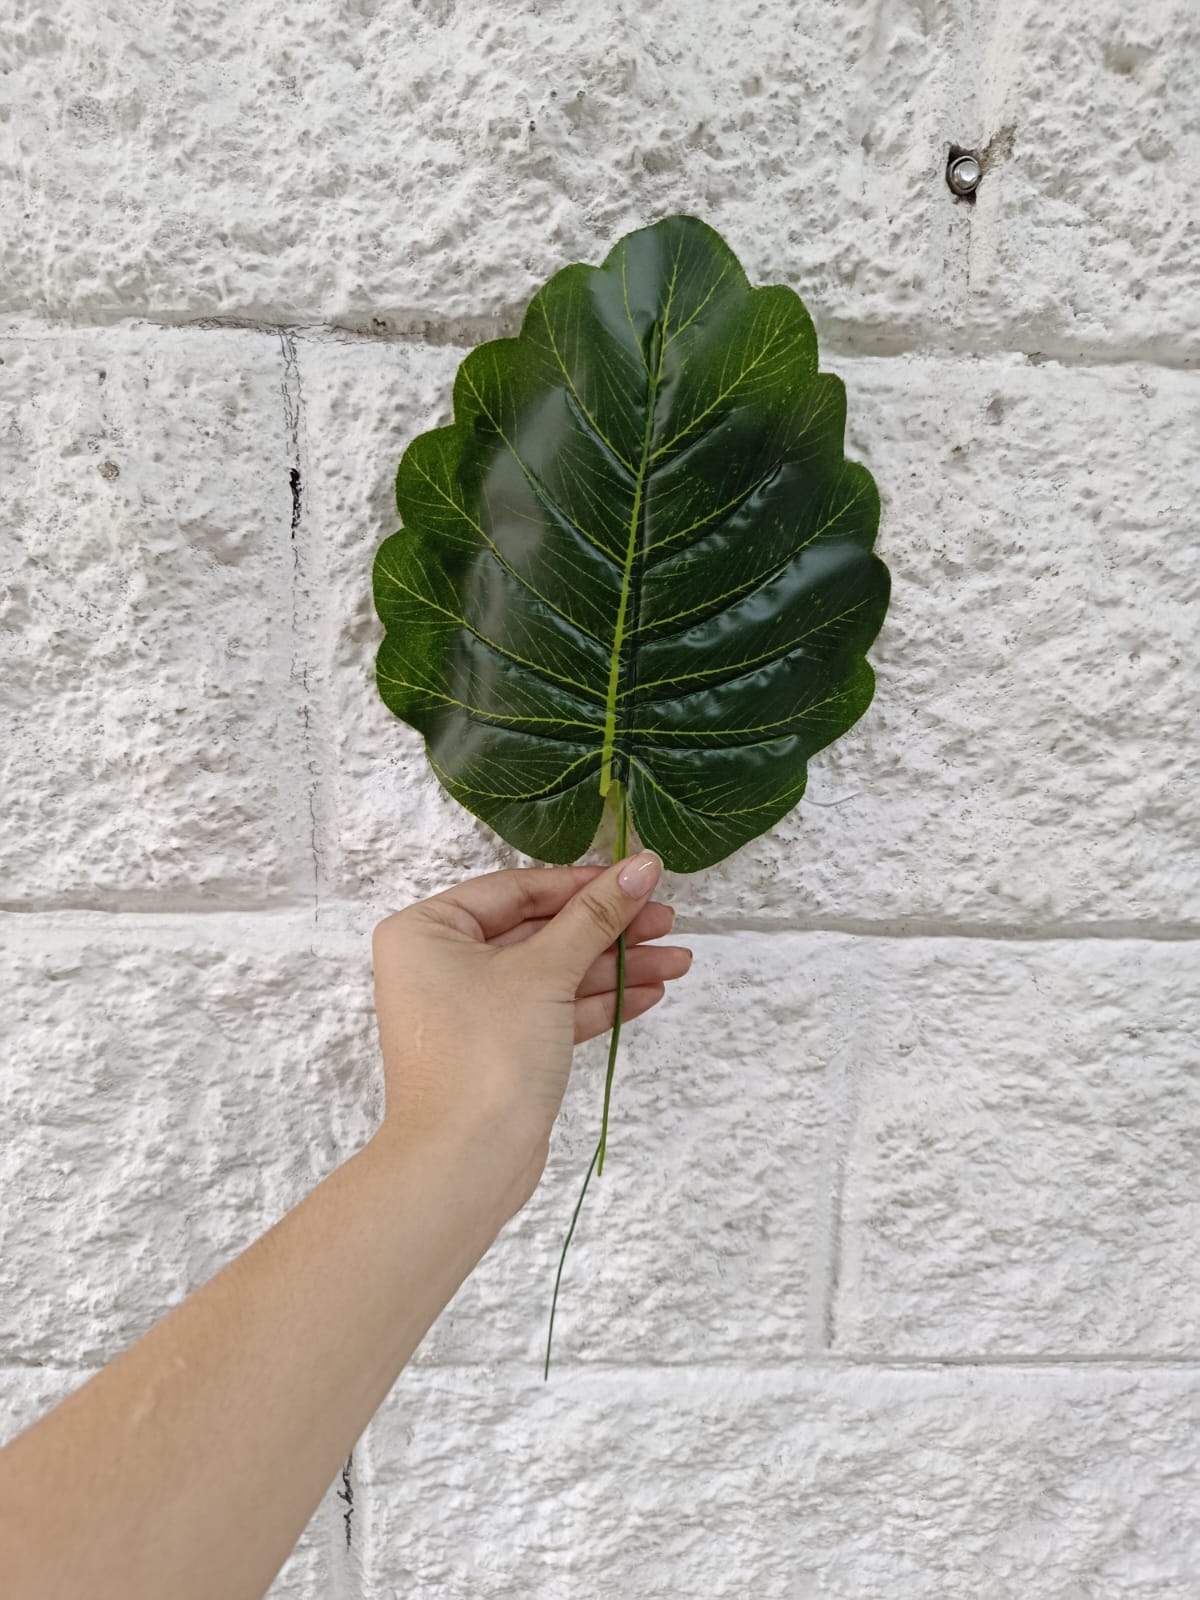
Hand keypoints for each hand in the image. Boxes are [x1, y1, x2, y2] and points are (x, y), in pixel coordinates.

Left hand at [370, 853, 691, 1216]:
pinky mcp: (499, 1050)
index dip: (583, 885)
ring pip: (553, 974)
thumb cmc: (485, 1056)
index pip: (517, 890)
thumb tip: (642, 865)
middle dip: (608, 930)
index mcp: (427, 932)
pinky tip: (650, 992)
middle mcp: (441, 966)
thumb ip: (596, 915)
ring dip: (615, 967)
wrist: (465, 1165)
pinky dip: (598, 1002)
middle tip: (667, 922)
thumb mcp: (545, 971)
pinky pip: (553, 1011)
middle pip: (539, 932)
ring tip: (678, 961)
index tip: (639, 878)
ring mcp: (471, 1011)